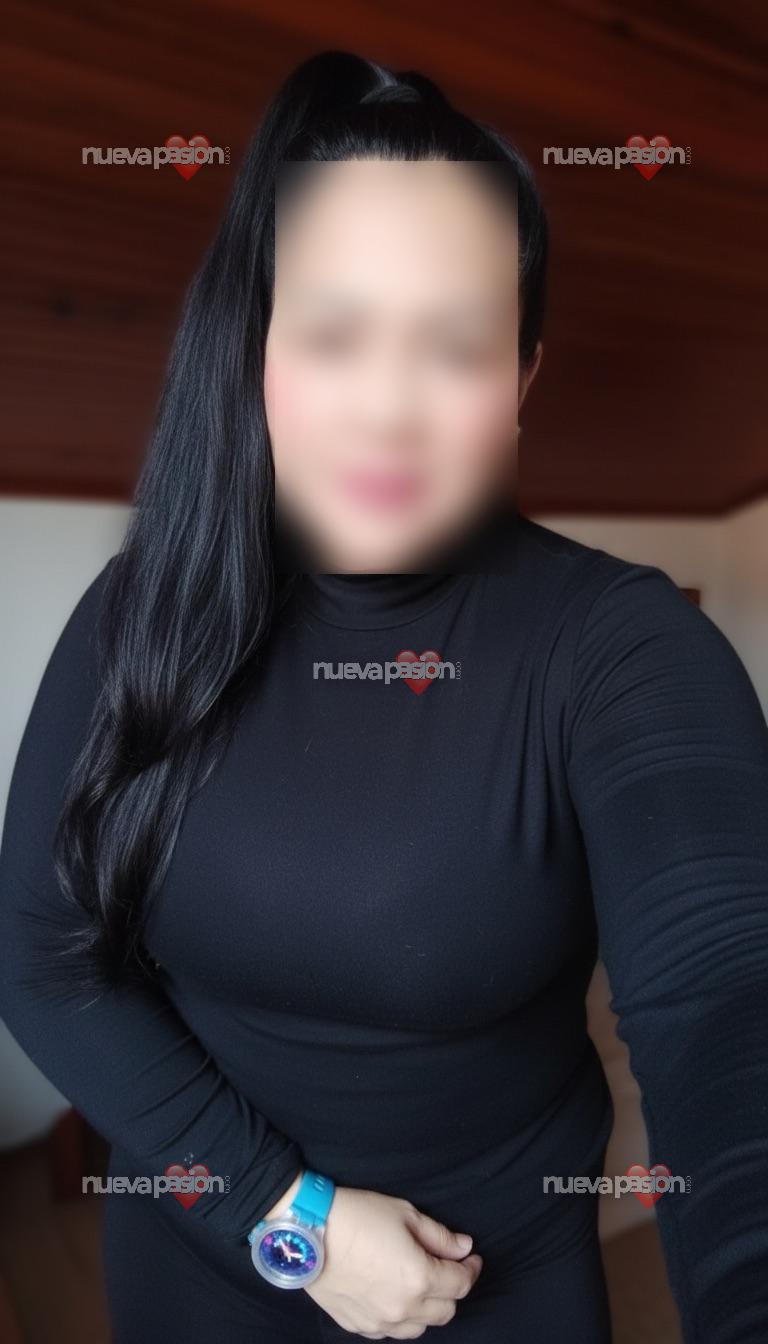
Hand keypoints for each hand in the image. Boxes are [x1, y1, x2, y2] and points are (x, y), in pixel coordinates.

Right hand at [305, 1185, 482, 1338]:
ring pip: (419, 1328)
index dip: (471, 1269)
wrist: (308, 1231)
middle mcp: (403, 1308)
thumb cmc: (357, 1216)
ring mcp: (379, 1322)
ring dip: (427, 1308)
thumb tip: (463, 1247)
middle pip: (445, 1311)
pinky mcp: (357, 1326)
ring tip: (420, 1284)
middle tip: (447, 1268)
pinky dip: (400, 1317)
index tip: (470, 1258)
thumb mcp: (404, 1214)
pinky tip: (393, 1295)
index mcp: (419, 1279)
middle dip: (452, 1290)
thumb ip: (439, 1235)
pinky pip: (390, 1332)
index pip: (460, 1284)